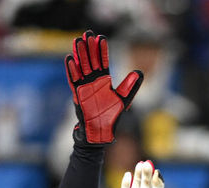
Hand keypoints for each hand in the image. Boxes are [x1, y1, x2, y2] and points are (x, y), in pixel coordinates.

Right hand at [65, 30, 142, 144]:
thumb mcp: (123, 100)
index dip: (101, 50)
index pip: (102, 62)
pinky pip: (74, 81)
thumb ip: (130, 86)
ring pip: (81, 67)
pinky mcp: (78, 96)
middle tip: (87, 33)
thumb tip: (139, 72)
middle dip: (88, 47)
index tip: (101, 37)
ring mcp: (84, 88)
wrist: (100, 134)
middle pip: (90, 61)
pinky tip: (70, 59)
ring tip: (77, 41)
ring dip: (79, 54)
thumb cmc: (110, 118)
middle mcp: (93, 82)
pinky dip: (72, 70)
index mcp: (104, 82)